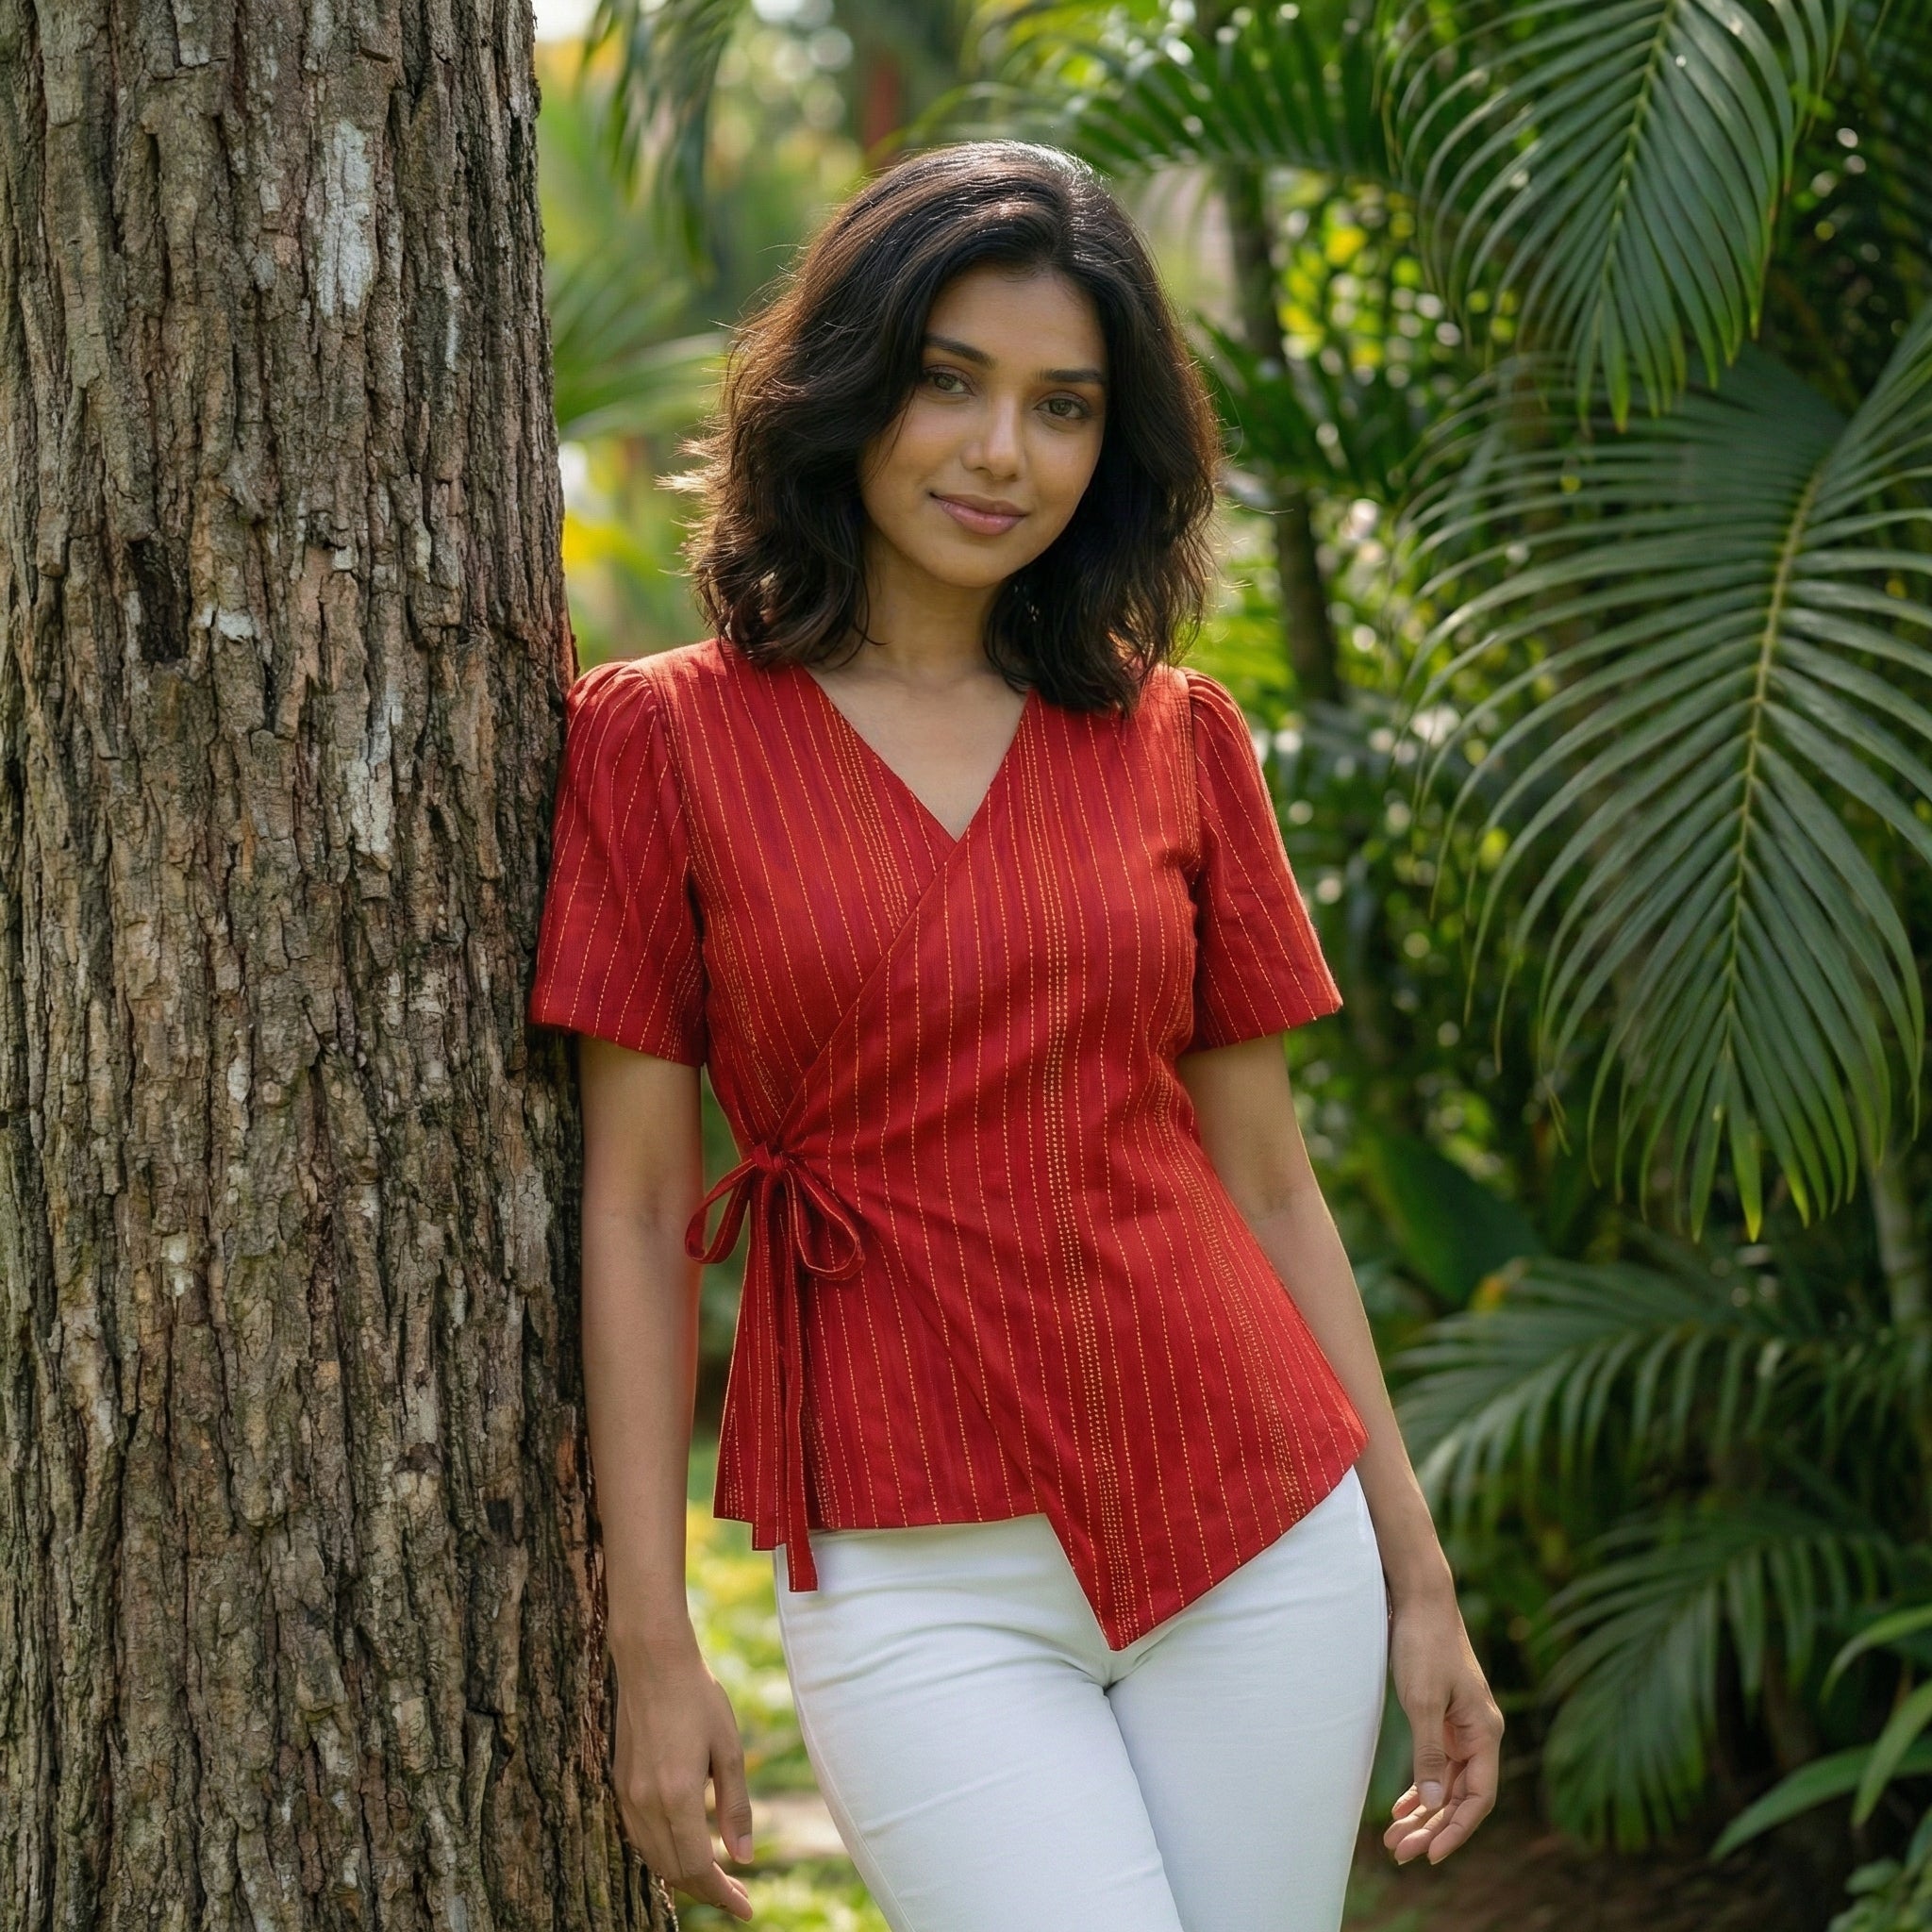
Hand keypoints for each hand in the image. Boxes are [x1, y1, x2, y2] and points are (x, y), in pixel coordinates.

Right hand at [611, 1631, 756, 1920]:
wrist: (652, 1661)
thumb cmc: (698, 1697)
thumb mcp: (729, 1749)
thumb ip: (735, 1807)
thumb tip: (744, 1858)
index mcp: (678, 1796)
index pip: (698, 1867)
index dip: (722, 1896)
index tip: (746, 1909)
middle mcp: (647, 1804)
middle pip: (674, 1871)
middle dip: (707, 1891)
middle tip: (738, 1895)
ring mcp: (628, 1796)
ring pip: (654, 1859)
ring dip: (684, 1876)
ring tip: (717, 1879)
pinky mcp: (620, 1785)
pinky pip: (640, 1838)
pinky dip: (663, 1855)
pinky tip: (684, 1849)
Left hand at [1381, 1588, 1502, 1865]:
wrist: (1418, 1598)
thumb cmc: (1423, 1644)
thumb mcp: (1422, 1701)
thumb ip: (1429, 1753)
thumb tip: (1434, 1803)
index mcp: (1484, 1732)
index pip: (1478, 1798)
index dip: (1456, 1830)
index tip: (1431, 1855)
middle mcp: (1478, 1734)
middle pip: (1460, 1796)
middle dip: (1433, 1827)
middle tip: (1400, 1852)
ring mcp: (1460, 1726)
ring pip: (1446, 1783)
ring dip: (1423, 1812)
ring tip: (1394, 1839)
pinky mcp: (1442, 1716)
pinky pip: (1436, 1763)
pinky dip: (1420, 1786)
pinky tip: (1401, 1807)